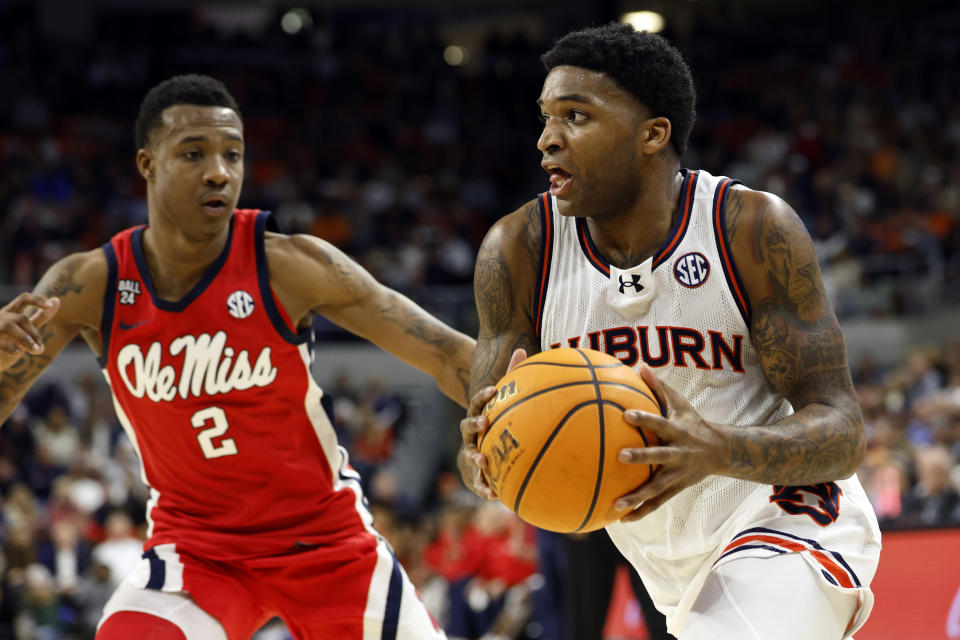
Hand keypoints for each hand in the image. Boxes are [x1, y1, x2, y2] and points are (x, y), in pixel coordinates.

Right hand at [0, 294, 59, 370]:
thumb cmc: (12, 343)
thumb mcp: (28, 329)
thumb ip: (41, 317)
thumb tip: (56, 300)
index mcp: (10, 312)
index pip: (24, 298)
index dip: (37, 300)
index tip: (50, 307)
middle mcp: (0, 317)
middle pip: (20, 318)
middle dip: (34, 333)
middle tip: (40, 348)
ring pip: (9, 326)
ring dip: (25, 339)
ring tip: (35, 351)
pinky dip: (12, 349)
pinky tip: (19, 354)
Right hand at [458, 348, 527, 498]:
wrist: (484, 450)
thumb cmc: (500, 422)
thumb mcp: (506, 400)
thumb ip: (512, 377)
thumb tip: (520, 348)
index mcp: (479, 416)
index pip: (477, 403)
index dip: (483, 396)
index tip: (493, 389)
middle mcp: (471, 435)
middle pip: (467, 428)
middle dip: (474, 426)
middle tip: (485, 423)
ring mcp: (470, 454)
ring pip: (469, 456)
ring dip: (475, 459)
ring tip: (483, 462)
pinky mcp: (475, 475)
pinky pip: (478, 483)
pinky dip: (485, 488)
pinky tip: (495, 496)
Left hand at [615, 363, 728, 521]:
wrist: (721, 452)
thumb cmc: (692, 423)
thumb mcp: (680, 404)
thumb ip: (658, 387)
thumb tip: (638, 364)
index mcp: (677, 432)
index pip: (659, 423)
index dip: (644, 419)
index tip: (625, 414)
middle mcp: (678, 454)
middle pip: (659, 456)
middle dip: (641, 457)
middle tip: (621, 456)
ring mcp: (677, 474)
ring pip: (656, 488)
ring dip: (637, 496)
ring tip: (615, 504)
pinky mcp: (675, 489)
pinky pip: (656, 503)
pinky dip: (640, 511)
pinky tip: (620, 519)